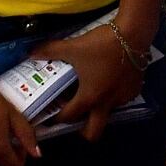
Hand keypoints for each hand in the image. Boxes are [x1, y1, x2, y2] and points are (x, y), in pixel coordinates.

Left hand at [30, 23, 148, 141]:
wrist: (133, 33)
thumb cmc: (101, 44)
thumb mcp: (73, 47)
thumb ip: (50, 50)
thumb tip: (30, 53)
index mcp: (89, 97)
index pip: (69, 117)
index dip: (56, 118)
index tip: (51, 114)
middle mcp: (106, 103)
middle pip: (93, 132)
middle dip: (81, 131)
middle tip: (74, 116)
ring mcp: (123, 98)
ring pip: (107, 114)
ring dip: (97, 110)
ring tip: (91, 92)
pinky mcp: (135, 89)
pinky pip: (120, 100)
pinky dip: (112, 96)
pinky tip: (109, 80)